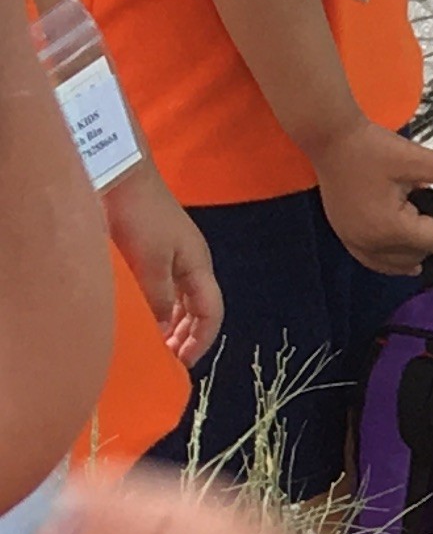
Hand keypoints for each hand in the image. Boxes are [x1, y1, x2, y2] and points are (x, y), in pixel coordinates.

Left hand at [102, 166, 220, 365]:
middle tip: (165, 358)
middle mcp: (190, 263)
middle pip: (197, 309)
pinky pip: (160, 286)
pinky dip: (155, 305)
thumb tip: (162, 330)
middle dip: (185, 335)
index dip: (201, 340)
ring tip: (154, 342)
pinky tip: (141, 313)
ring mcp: (171, 254)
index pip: (211, 313)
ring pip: (178, 298)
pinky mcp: (150, 246)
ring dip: (170, 322)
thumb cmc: (140, 215)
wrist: (119, 171)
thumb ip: (158, 298)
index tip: (182, 363)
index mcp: (198, 266)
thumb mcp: (150, 262)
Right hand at [312, 118, 432, 275]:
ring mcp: (355, 242)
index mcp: (390, 227)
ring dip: (413, 246)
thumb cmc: (366, 147)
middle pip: (422, 254)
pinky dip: (392, 257)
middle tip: (424, 200)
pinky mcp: (345, 236)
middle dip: (429, 231)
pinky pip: (375, 261)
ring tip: (409, 213)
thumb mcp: (415, 158)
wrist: (328, 137)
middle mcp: (370, 242)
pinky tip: (403, 250)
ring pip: (400, 263)